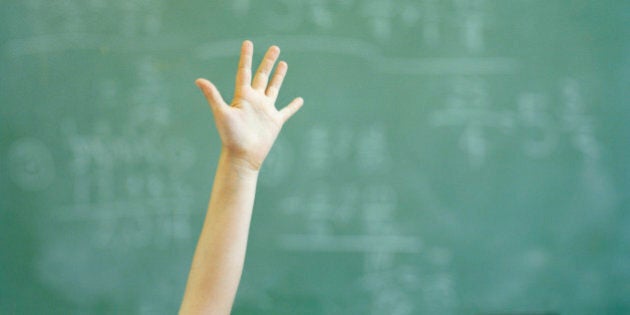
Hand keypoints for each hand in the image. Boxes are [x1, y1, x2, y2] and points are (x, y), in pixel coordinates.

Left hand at [195, 40, 303, 170]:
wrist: (242, 156)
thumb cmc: (230, 136)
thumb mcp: (221, 113)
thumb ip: (212, 96)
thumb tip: (198, 80)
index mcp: (243, 96)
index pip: (244, 71)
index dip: (246, 57)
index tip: (248, 42)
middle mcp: (255, 100)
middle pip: (262, 75)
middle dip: (268, 61)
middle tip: (275, 47)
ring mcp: (266, 110)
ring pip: (274, 88)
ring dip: (279, 76)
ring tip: (284, 63)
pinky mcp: (275, 121)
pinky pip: (286, 110)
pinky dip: (293, 106)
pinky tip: (300, 99)